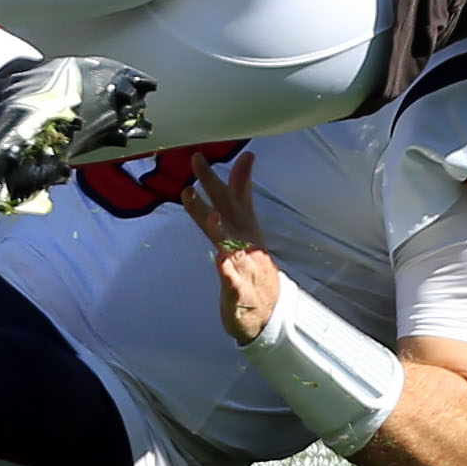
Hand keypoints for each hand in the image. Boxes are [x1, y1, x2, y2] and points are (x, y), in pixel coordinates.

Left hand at [179, 150, 278, 342]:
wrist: (268, 310)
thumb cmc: (252, 261)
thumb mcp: (246, 224)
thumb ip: (242, 191)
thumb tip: (246, 156)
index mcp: (242, 226)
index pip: (230, 197)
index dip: (215, 176)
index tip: (198, 155)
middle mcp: (243, 241)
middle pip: (227, 211)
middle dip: (213, 189)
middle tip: (198, 168)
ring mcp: (243, 266)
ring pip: (230, 246)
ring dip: (222, 231)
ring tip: (212, 217)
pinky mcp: (239, 291)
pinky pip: (233, 281)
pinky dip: (228, 272)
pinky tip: (221, 262)